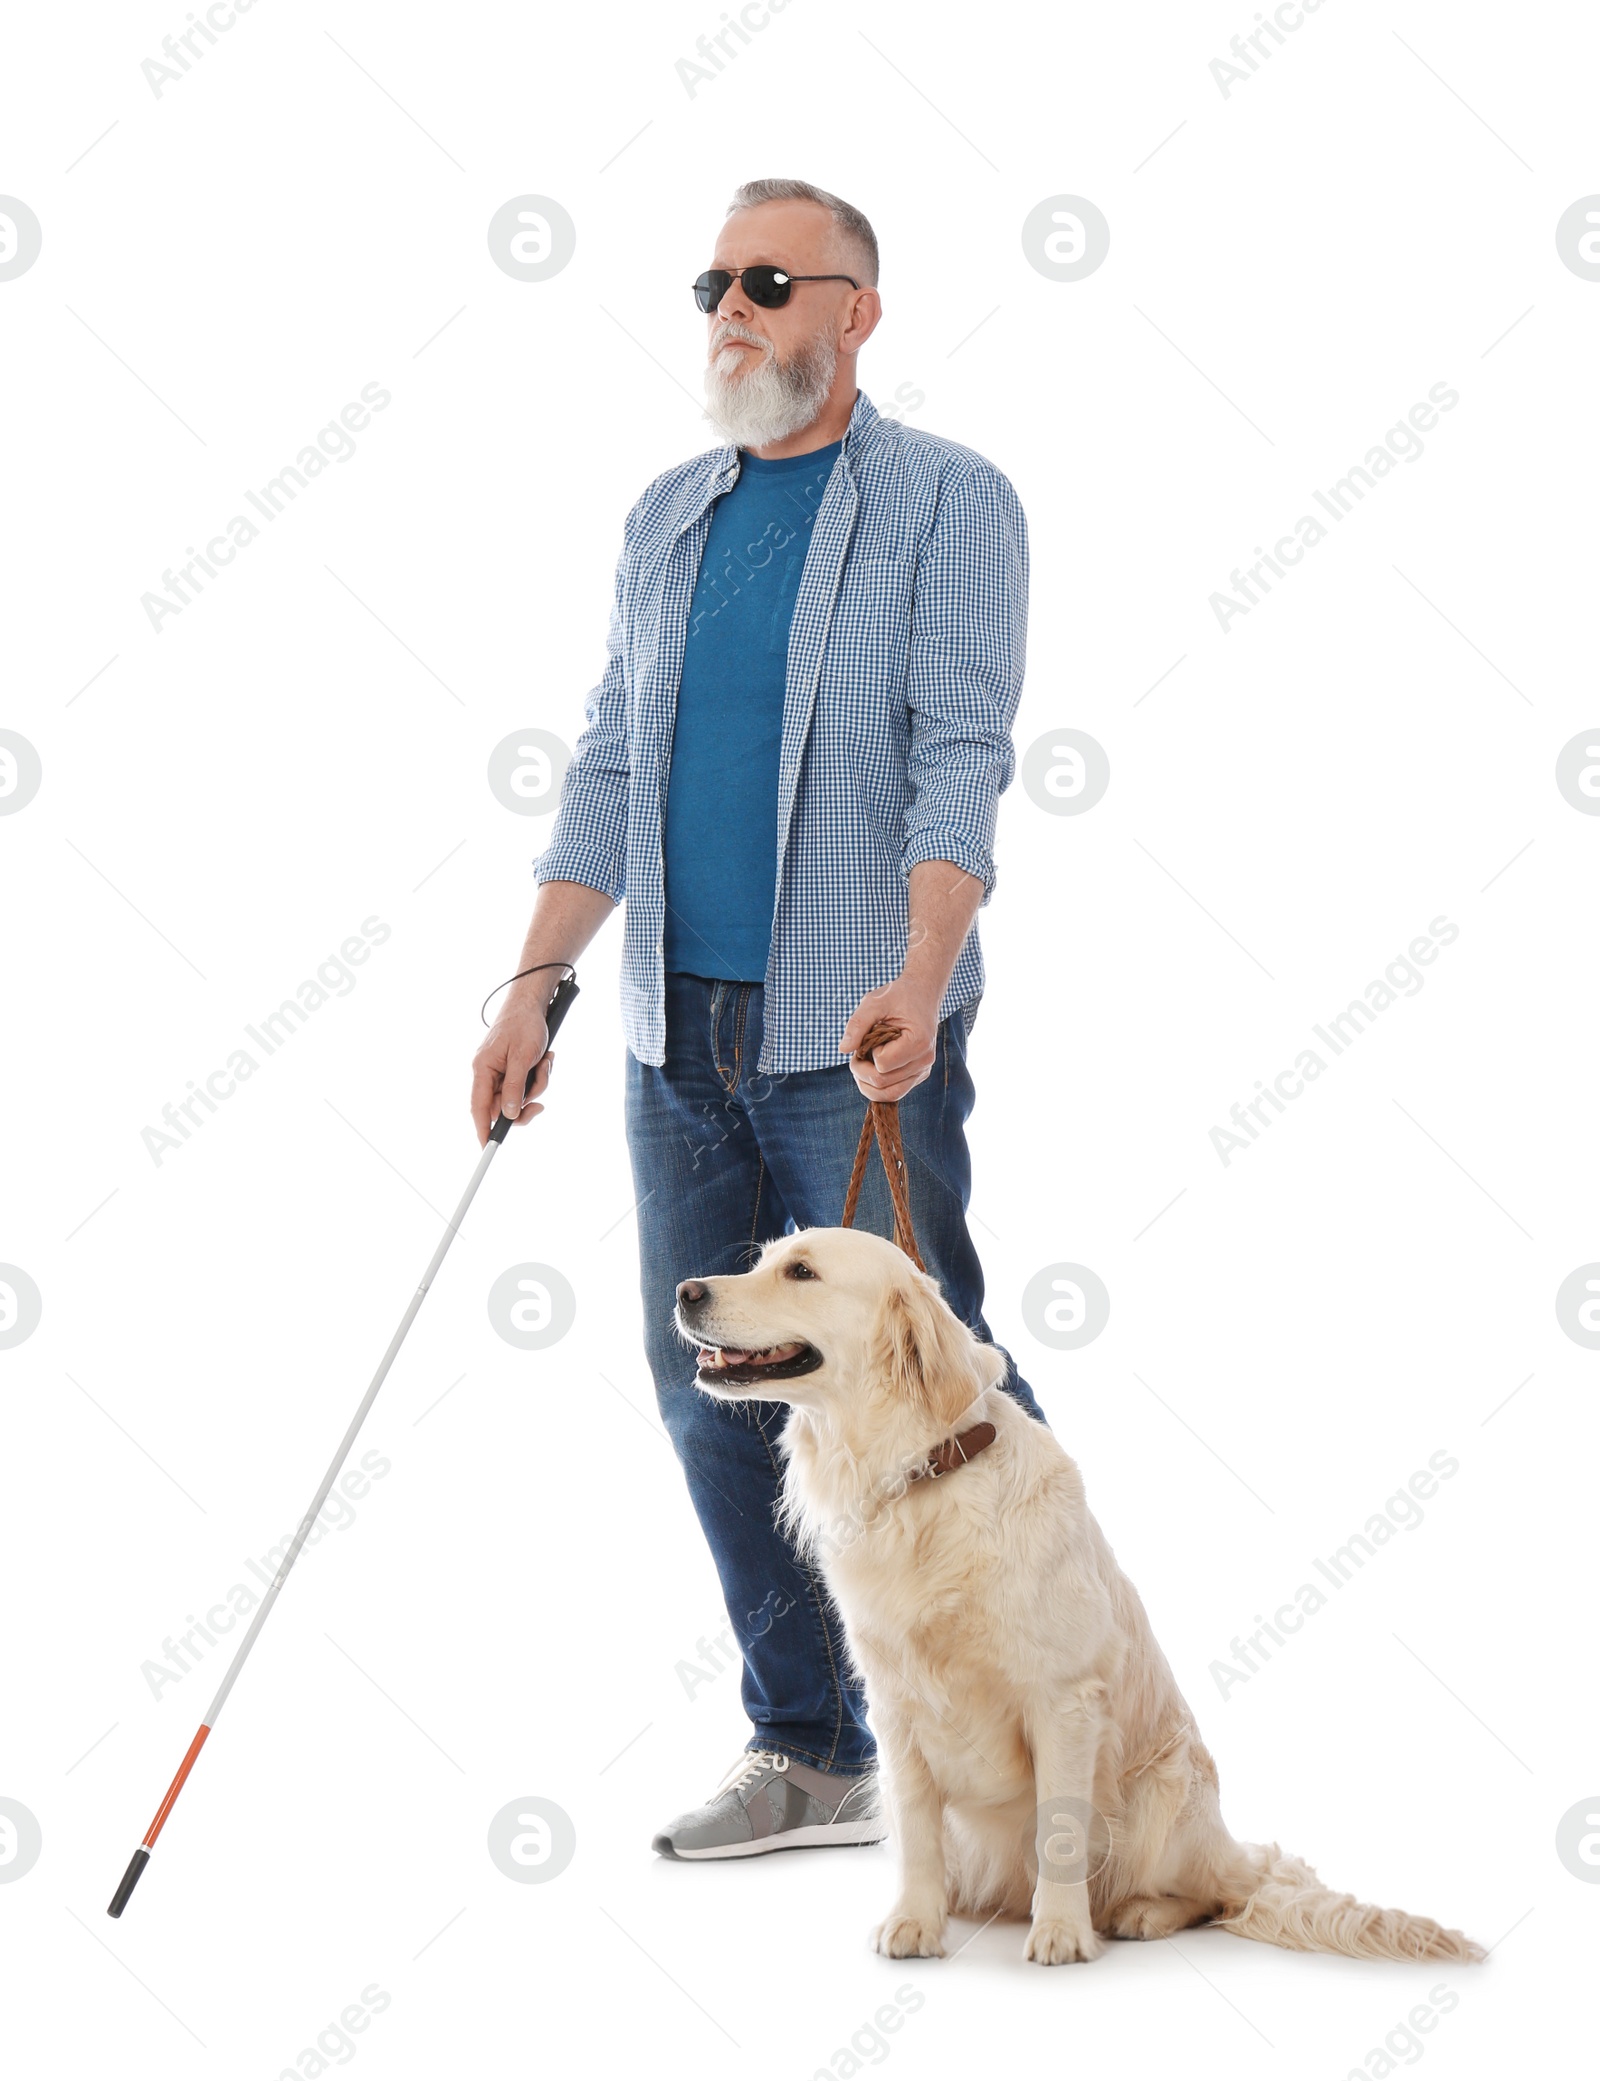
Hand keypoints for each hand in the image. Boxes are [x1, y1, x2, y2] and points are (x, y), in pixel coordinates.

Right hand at [471, 991, 555, 1146]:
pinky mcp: (515, 1067)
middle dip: (525, 1104)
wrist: (533, 1001)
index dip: (482, 1130)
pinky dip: (540, 1075)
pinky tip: (546, 1058)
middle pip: (503, 1106)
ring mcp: (502, 1070)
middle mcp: (489, 1072)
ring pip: (520, 1095)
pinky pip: (528, 1083)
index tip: (486, 1149)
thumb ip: (514, 1088)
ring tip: (545, 1062)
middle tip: (539, 1106)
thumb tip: (508, 1114)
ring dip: (538, 1084)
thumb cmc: (524, 1024)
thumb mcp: (522, 1058)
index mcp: (482, 1069)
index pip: (478, 1108)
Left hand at [837, 978, 940, 1100]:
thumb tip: (842, 1049)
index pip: (881, 1065)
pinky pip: (895, 1092)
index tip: (869, 1036)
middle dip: (861, 1070)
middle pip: (882, 1084)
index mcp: (918, 1042)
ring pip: (889, 1095)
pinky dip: (877, 1085)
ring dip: (867, 1082)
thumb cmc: (898, 996)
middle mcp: (924, 1061)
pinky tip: (873, 1066)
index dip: (867, 1053)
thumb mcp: (874, 1002)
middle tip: (858, 1052)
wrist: (922, 994)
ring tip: (864, 1060)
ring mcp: (923, 1070)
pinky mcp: (918, 1075)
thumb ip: (857, 1024)